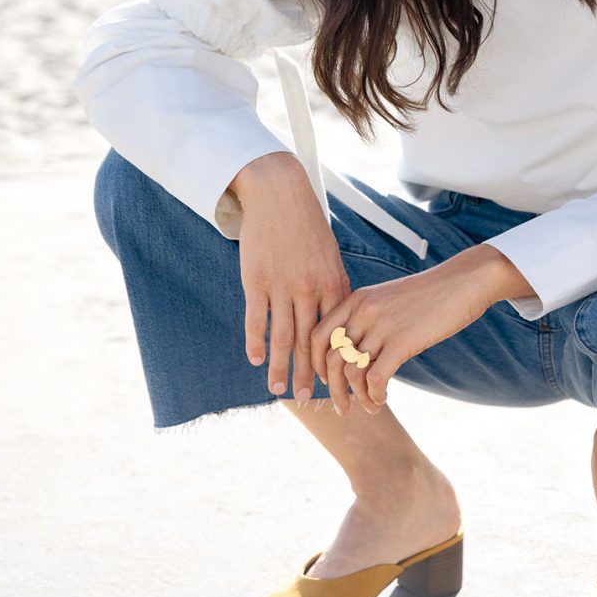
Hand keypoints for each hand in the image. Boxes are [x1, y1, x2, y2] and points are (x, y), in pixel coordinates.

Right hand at [232, 153, 352, 402]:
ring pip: (282, 337)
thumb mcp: (329, 256)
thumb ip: (333, 287)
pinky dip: (255, 343)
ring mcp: (282, 286)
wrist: (280, 194)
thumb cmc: (307, 226)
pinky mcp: (256, 281)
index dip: (336, 362)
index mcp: (333, 284)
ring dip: (280, 368)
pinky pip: (256, 319)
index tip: (339, 385)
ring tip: (279, 391)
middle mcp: (309, 289)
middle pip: (310, 343)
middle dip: (311, 375)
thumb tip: (341, 318)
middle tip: (312, 402)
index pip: (337, 334)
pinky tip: (255, 361)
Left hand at [311, 251, 498, 415]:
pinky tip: (383, 398)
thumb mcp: (388, 300)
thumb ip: (367, 320)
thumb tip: (355, 353)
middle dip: (333, 390)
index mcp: (355, 299)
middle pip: (330, 359)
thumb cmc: (429, 295)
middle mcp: (363, 311)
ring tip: (370, 406)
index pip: (317, 337)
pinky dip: (375, 395)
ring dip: (357, 397)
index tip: (327, 382)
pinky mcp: (403, 340)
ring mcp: (382, 325)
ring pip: (351, 372)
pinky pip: (375, 378)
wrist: (463, 281)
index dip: (315, 365)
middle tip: (343, 407)